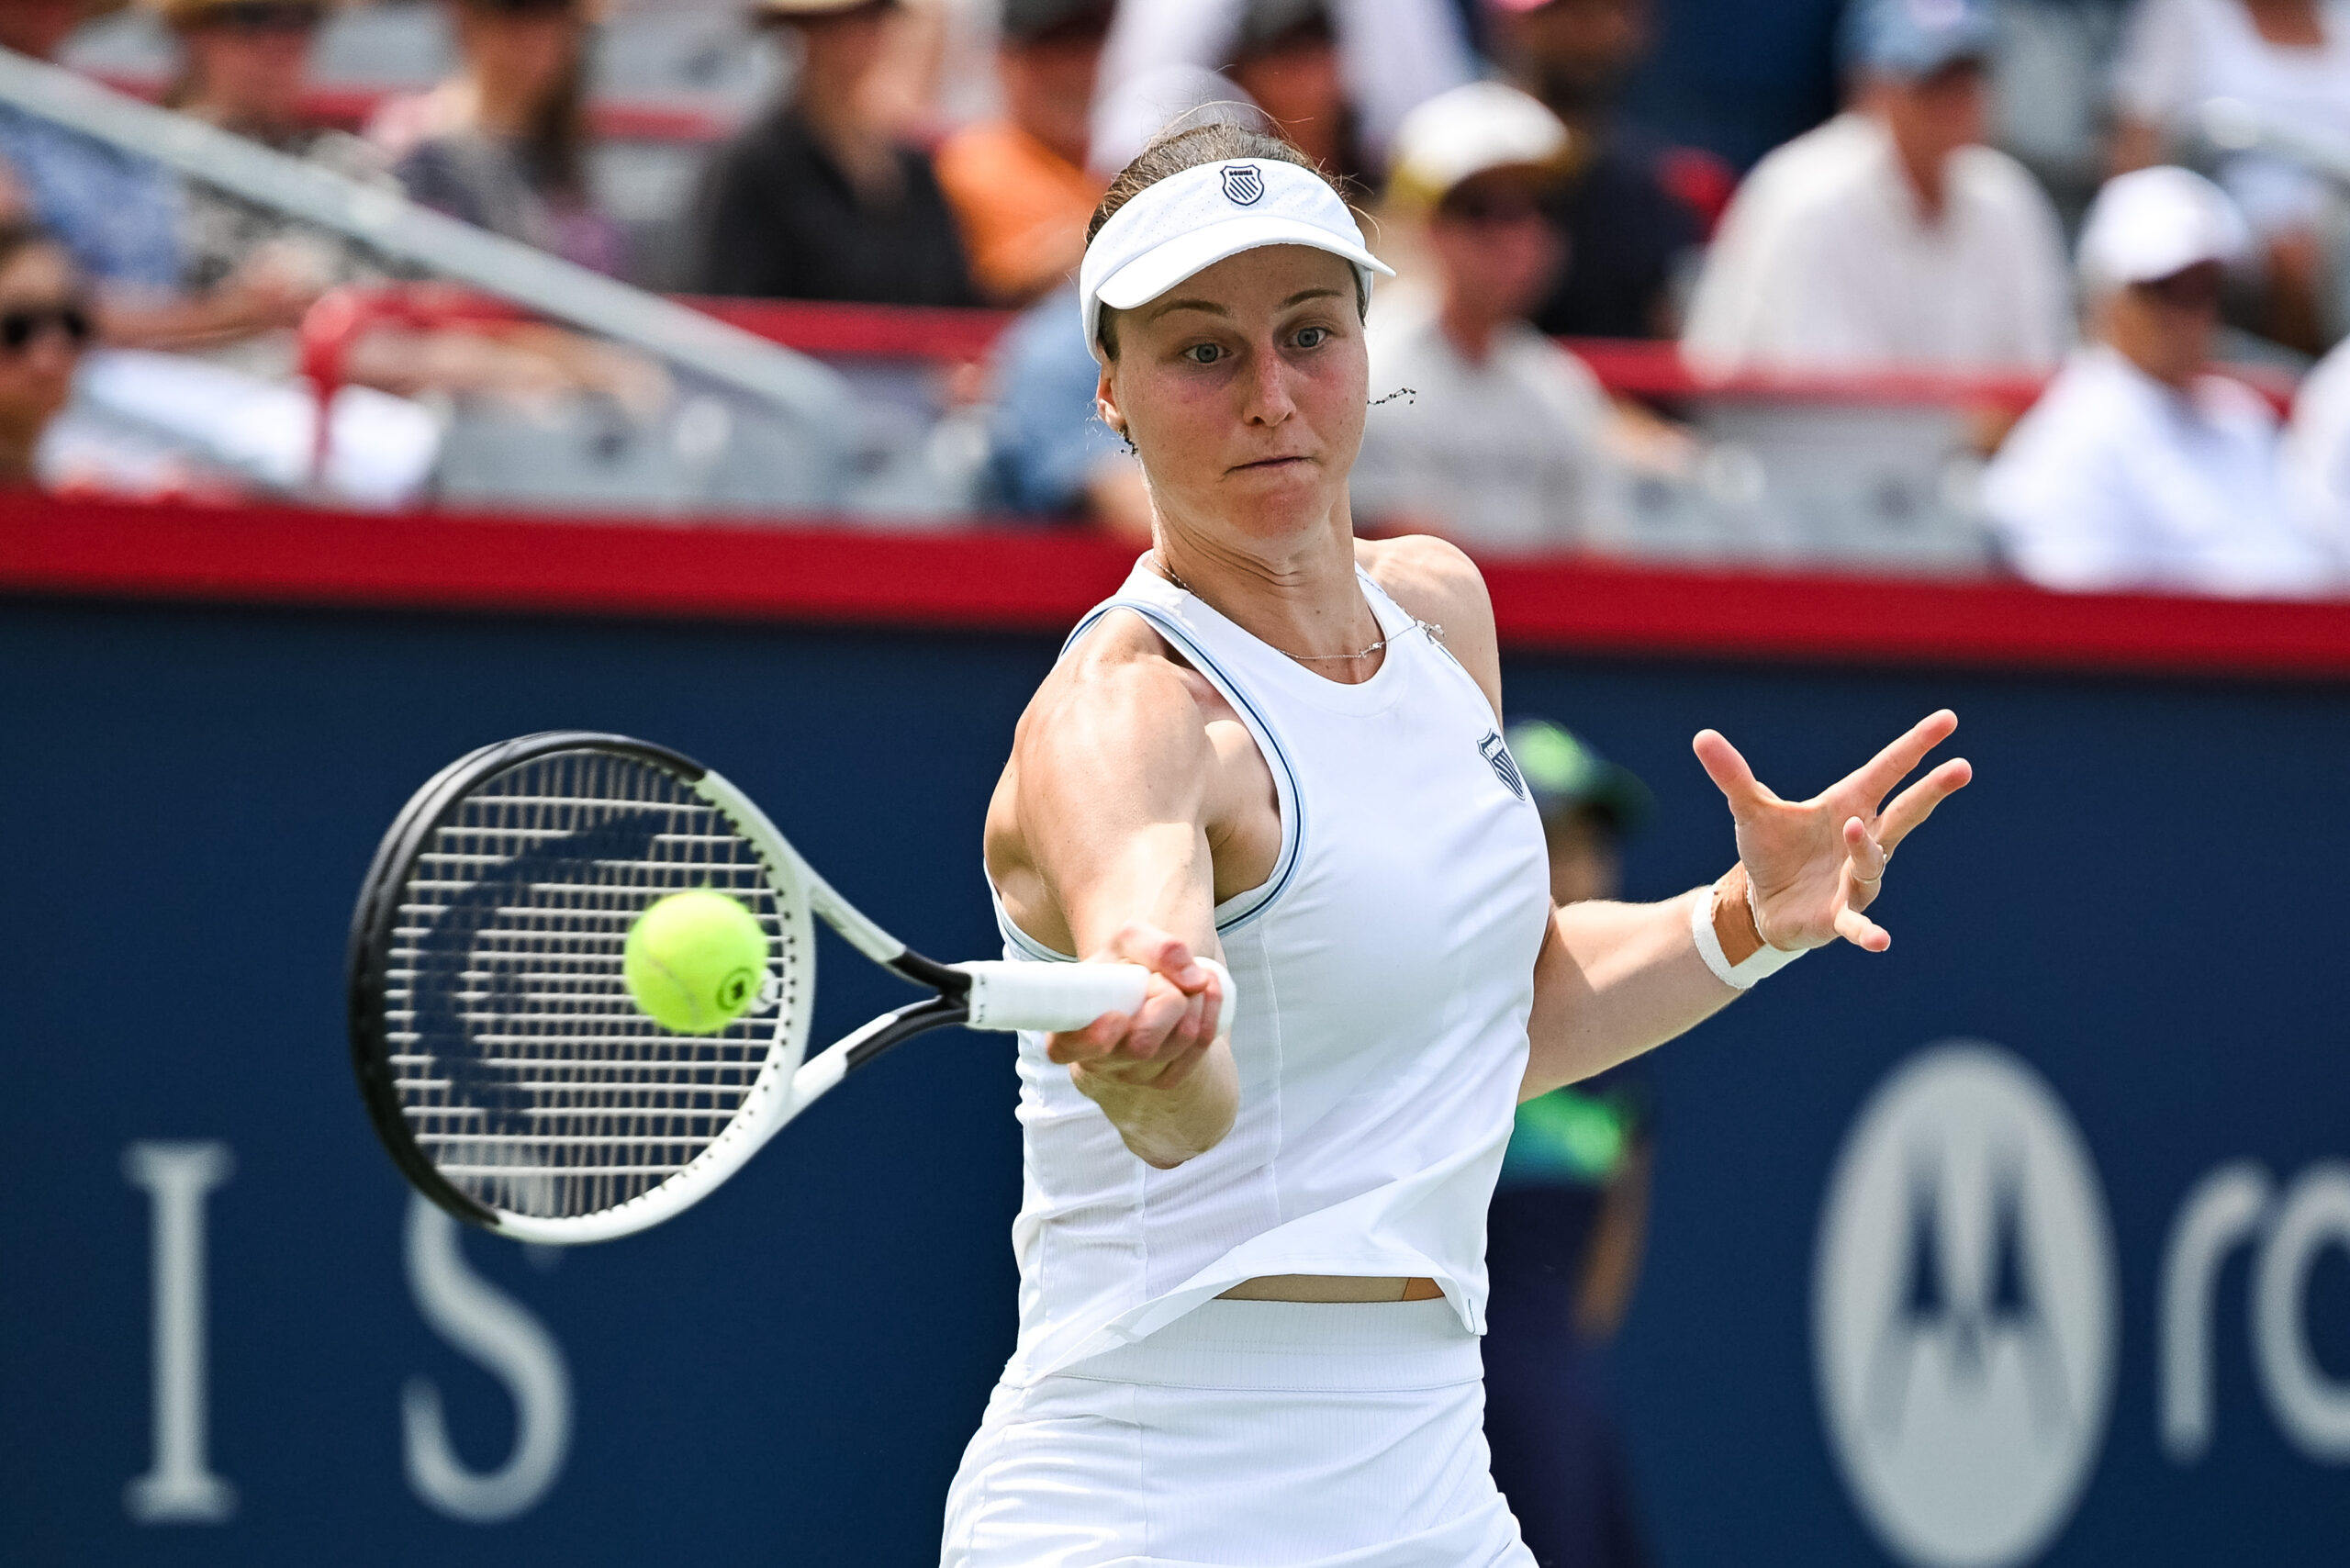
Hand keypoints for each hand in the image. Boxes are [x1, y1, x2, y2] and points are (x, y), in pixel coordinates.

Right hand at [1045, 922, 1225, 1094]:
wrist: (1142, 987)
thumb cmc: (1124, 966)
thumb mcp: (1129, 941)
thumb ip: (1156, 947)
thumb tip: (1193, 980)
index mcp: (1068, 1029)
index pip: (1066, 1049)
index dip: (1092, 1039)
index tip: (1117, 1017)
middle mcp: (1097, 1061)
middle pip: (1142, 1046)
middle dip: (1166, 1001)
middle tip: (1162, 978)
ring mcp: (1132, 1076)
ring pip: (1178, 1044)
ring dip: (1194, 1002)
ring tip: (1184, 980)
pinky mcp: (1165, 1079)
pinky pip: (1200, 1050)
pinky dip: (1210, 1013)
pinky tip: (1204, 994)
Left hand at [1694, 710, 1971, 953]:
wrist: (1762, 903)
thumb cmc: (1772, 850)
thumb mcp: (1750, 809)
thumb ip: (1732, 775)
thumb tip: (1701, 737)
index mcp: (1848, 806)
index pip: (1888, 770)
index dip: (1916, 746)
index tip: (1948, 720)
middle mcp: (1863, 840)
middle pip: (1905, 812)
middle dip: (1931, 790)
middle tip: (1961, 767)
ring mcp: (1856, 880)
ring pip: (1874, 863)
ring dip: (1867, 849)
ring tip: (1855, 830)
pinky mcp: (1839, 916)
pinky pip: (1858, 924)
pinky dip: (1868, 932)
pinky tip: (1882, 941)